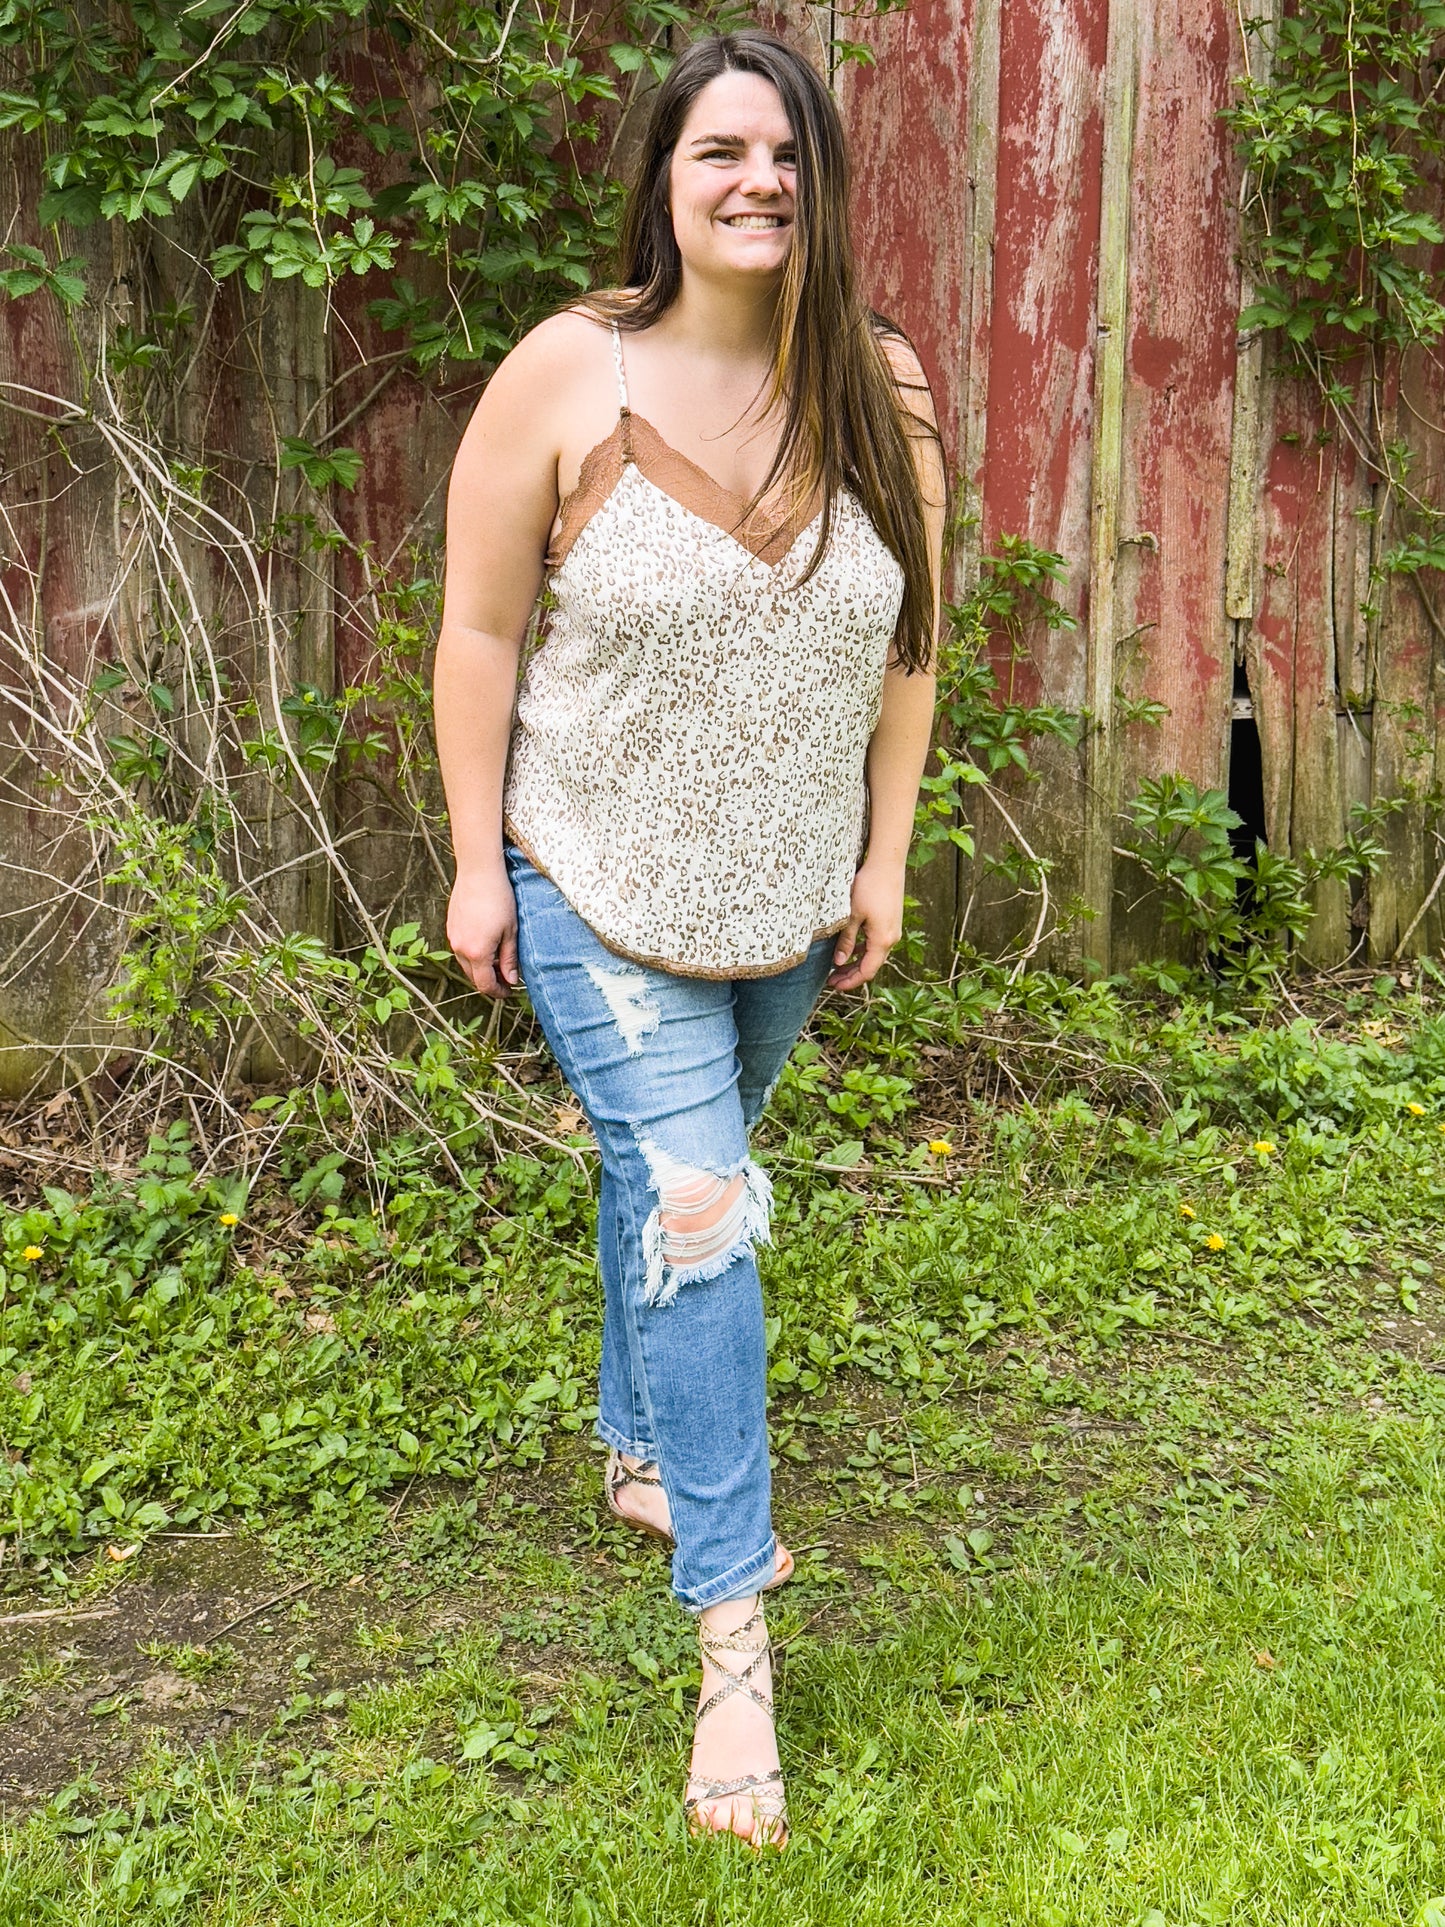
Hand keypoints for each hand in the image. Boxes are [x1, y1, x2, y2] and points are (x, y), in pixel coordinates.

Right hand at [447, 862, 520, 998]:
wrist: (478, 872)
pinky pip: (461, 949)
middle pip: (473, 976)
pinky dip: (473, 953)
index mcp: (477, 952)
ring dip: (481, 967)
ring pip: (466, 963)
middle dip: (490, 981)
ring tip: (499, 959)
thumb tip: (512, 980)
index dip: (498, 992)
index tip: (509, 991)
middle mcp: (460, 949)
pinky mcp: (451, 927)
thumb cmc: (499, 899)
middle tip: (507, 978)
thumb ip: (510, 959)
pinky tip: (487, 943)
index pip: (485, 984)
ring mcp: (453, 937)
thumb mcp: (511, 931)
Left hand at [828, 856, 904, 990]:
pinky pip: (877, 943)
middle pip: (871, 966)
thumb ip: (846, 940)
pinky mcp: (891, 921)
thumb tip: (838, 962)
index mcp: (882, 940)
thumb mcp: (852, 915)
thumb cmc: (869, 887)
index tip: (834, 986)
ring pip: (874, 955)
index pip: (867, 971)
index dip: (850, 982)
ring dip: (857, 962)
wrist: (887, 865)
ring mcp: (893, 930)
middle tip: (832, 980)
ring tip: (837, 967)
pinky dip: (863, 950)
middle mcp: (891, 938)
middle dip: (851, 975)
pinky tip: (850, 949)